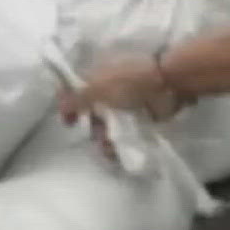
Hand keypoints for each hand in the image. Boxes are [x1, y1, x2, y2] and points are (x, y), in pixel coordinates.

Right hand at [59, 55, 191, 159]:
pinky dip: (122, 144)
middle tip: (97, 137)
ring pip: (109, 126)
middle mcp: (110, 90)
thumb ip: (77, 98)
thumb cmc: (130, 80)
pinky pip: (126, 134)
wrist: (170, 84)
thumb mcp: (98, 88)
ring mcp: (127, 105)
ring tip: (110, 150)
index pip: (77, 91)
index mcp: (98, 76)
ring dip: (105, 140)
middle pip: (92, 113)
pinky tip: (120, 154)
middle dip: (91, 128)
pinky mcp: (141, 118)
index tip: (69, 122)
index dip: (70, 106)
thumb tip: (59, 106)